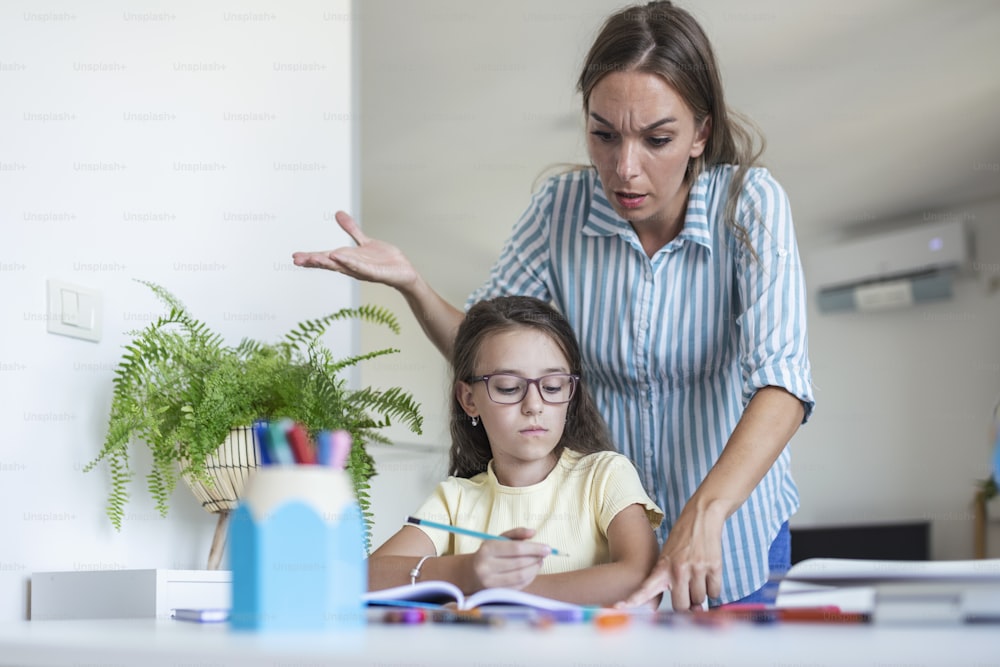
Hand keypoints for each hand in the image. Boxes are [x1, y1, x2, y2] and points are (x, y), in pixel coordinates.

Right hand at [292, 211, 418, 289]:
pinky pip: (359, 267)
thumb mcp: (365, 241)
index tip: (296, 256)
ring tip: (313, 258)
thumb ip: (351, 229)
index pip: (326, 258)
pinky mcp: (374, 273)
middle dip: (314, 261)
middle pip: (330, 263)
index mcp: (348, 259)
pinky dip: (348, 262)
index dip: (311, 257)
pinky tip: (338, 256)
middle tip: (298, 260)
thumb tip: (338, 214)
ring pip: (341, 266)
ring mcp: (362, 270)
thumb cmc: (384, 260)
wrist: (403, 271)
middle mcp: (352, 266)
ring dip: (327, 262)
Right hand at [469, 528, 549, 590]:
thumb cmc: (490, 553)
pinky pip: (518, 586)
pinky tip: (532, 571)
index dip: (534, 549)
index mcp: (487, 549)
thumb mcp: (499, 539)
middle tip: (544, 555)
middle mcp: (486, 566)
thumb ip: (517, 533)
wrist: (471, 573)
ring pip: (520, 576)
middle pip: (520, 563)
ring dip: (534, 569)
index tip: (547, 548)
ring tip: (539, 562)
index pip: (516, 549)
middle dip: (536, 559)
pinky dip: (529, 578)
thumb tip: (533, 532)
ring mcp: (490, 582)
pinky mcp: (495, 593)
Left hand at [617, 506, 723, 610]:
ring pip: (699, 600)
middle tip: (689, 594)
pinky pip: (714, 592)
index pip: (645, 588)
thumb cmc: (683, 537)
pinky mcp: (713, 567)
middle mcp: (678, 569)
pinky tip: (708, 575)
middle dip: (687, 605)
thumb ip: (669, 578)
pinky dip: (713, 588)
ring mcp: (696, 568)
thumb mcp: (667, 554)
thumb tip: (686, 604)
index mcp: (662, 567)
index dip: (632, 600)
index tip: (617, 606)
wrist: (701, 515)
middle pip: (682, 606)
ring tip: (698, 577)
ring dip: (701, 594)